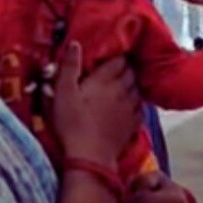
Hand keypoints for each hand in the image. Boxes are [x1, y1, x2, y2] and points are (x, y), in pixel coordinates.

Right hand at [50, 44, 140, 165]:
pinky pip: (140, 106)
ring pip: (137, 88)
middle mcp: (122, 90)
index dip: (116, 55)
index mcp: (105, 80)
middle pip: (131, 72)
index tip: (111, 54)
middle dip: (126, 67)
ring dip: (132, 83)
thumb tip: (76, 44)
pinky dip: (136, 102)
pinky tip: (130, 104)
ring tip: (124, 82)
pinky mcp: (134, 124)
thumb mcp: (62, 93)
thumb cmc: (72, 124)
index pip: (119, 60)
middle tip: (117, 67)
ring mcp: (130, 107)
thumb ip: (69, 68)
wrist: (89, 157)